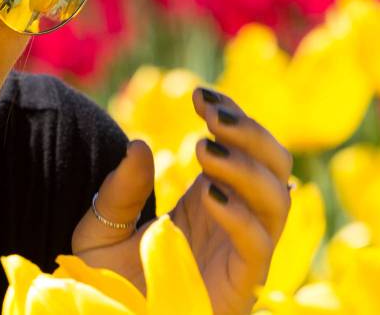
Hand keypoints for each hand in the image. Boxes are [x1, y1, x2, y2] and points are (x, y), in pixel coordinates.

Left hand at [70, 87, 292, 314]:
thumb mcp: (100, 231)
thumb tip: (138, 145)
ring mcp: (243, 253)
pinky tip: (209, 194)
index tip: (200, 94)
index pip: (243, 147)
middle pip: (275, 166)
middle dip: (250, 132)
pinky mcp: (241, 286)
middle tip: (210, 113)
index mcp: (211, 200)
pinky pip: (259, 247)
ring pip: (279, 200)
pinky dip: (241, 216)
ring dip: (248, 167)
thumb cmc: (109, 284)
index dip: (232, 115)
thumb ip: (118, 191)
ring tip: (203, 148)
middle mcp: (235, 222)